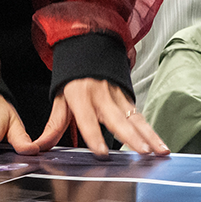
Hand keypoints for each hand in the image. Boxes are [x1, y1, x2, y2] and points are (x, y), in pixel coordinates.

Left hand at [33, 78, 168, 157]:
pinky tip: (161, 146)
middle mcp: (101, 95)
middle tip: (142, 152)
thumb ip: (53, 125)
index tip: (101, 153)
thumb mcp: (60, 98)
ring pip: (135, 118)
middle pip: (117, 119)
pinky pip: (140, 117)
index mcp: (80, 95)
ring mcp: (117, 95)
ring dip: (149, 136)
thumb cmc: (74, 78)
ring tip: (159, 152)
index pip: (87, 119)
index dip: (94, 135)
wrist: (89, 48)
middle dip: (131, 137)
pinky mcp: (128, 97)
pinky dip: (152, 132)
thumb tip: (40, 146)